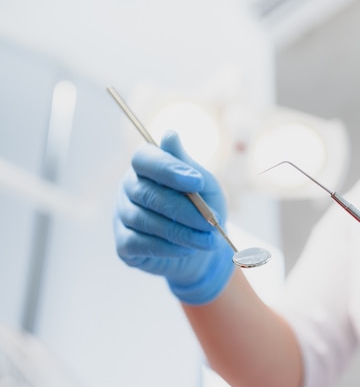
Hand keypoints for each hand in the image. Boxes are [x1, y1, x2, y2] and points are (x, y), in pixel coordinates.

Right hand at [114, 130, 234, 304]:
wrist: (202, 250)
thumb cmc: (202, 210)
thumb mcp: (204, 187)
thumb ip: (188, 165)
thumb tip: (169, 135)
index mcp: (147, 167)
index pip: (144, 158)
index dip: (168, 169)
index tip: (196, 182)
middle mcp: (129, 188)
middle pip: (147, 193)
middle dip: (184, 209)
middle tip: (211, 222)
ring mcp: (122, 216)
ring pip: (146, 221)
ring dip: (181, 232)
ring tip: (207, 240)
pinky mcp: (123, 245)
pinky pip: (141, 244)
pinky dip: (168, 248)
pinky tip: (186, 249)